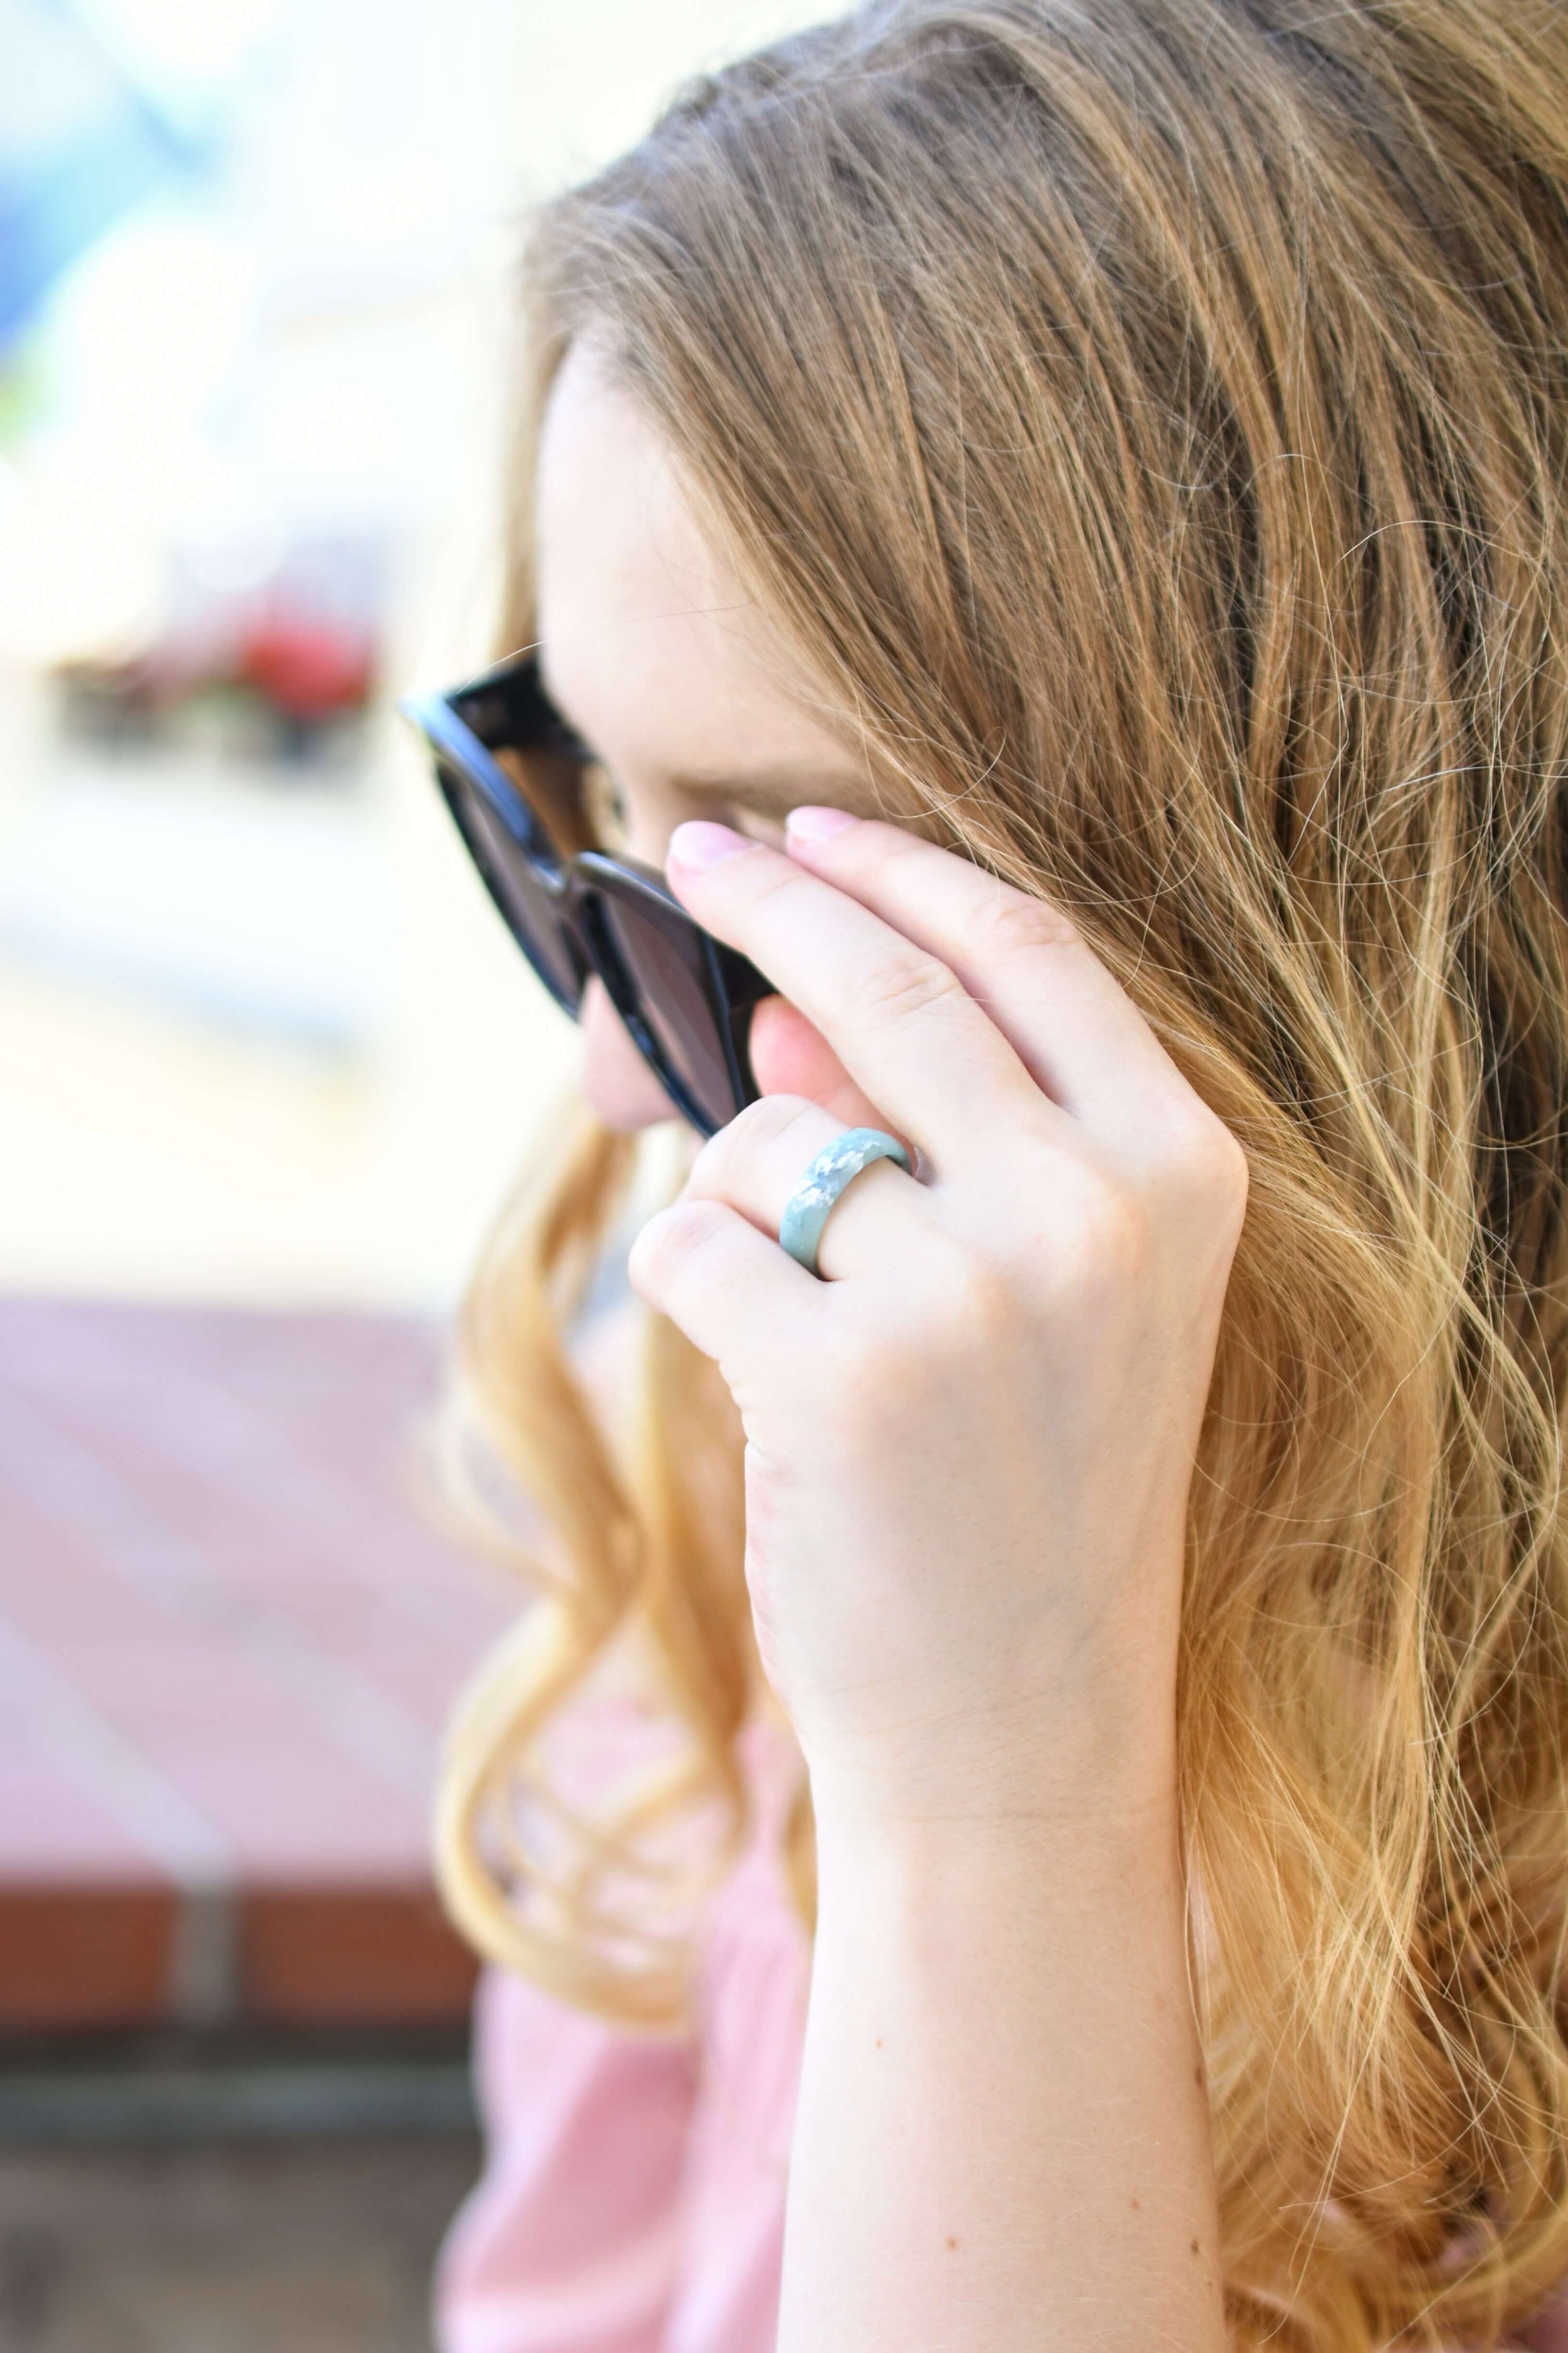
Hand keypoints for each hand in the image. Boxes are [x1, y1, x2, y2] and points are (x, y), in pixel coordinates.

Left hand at [626, 811, 1248, 1828]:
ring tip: (798, 1310)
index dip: (899, 864)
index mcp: (1182, 1174)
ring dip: (740, 1190)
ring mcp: (976, 1291)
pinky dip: (690, 1279)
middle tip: (693, 855)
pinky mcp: (845, 1375)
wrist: (1020, 1734)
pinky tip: (757, 1370)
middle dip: (768, 898)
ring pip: (765, 1131)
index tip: (804, 824)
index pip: (1027, 947)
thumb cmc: (1028, 1503)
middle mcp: (1098, 1211)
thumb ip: (939, 1139)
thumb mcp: (1043, 1299)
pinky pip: (693, 1236)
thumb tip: (791, 1015)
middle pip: (886, 984)